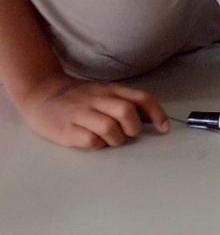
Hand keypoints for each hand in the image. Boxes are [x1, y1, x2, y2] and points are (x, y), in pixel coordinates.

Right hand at [17, 74, 169, 148]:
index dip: (157, 113)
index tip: (164, 129)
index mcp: (111, 90)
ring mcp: (81, 114)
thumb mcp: (105, 93)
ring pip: (109, 127)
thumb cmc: (79, 97)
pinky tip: (93, 141)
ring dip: (116, 139)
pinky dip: (98, 145)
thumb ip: (127, 102)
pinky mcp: (66, 129)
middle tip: (127, 133)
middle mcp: (97, 99)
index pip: (141, 98)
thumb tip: (153, 119)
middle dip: (133, 128)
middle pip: (126, 111)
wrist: (40, 93)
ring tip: (109, 139)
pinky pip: (90, 141)